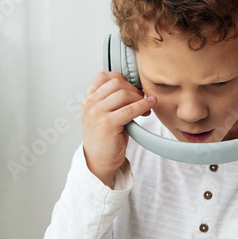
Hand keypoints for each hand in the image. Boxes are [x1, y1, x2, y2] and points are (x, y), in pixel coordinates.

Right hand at [81, 71, 155, 186]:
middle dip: (133, 89)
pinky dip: (143, 106)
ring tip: (145, 107)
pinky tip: (149, 107)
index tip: (132, 88)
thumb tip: (136, 89)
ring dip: (139, 98)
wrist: (98, 162)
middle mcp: (90, 104)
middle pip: (116, 83)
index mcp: (88, 100)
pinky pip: (130, 109)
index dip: (121, 79)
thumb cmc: (105, 140)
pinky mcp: (106, 124)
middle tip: (142, 99)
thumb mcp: (104, 115)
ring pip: (123, 94)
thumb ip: (113, 101)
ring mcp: (96, 113)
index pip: (103, 76)